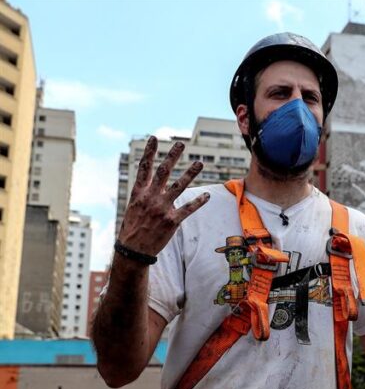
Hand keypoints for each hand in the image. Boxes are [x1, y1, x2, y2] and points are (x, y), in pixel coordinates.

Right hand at [118, 136, 208, 255]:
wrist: (133, 250)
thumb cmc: (133, 228)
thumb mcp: (133, 208)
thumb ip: (143, 194)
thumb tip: (149, 182)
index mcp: (139, 193)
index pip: (144, 168)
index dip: (149, 152)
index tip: (154, 138)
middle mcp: (150, 198)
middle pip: (163, 172)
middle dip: (173, 156)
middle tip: (181, 144)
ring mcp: (162, 208)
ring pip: (179, 186)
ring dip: (190, 173)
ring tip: (199, 163)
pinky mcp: (172, 221)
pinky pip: (189, 208)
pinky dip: (199, 201)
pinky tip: (208, 195)